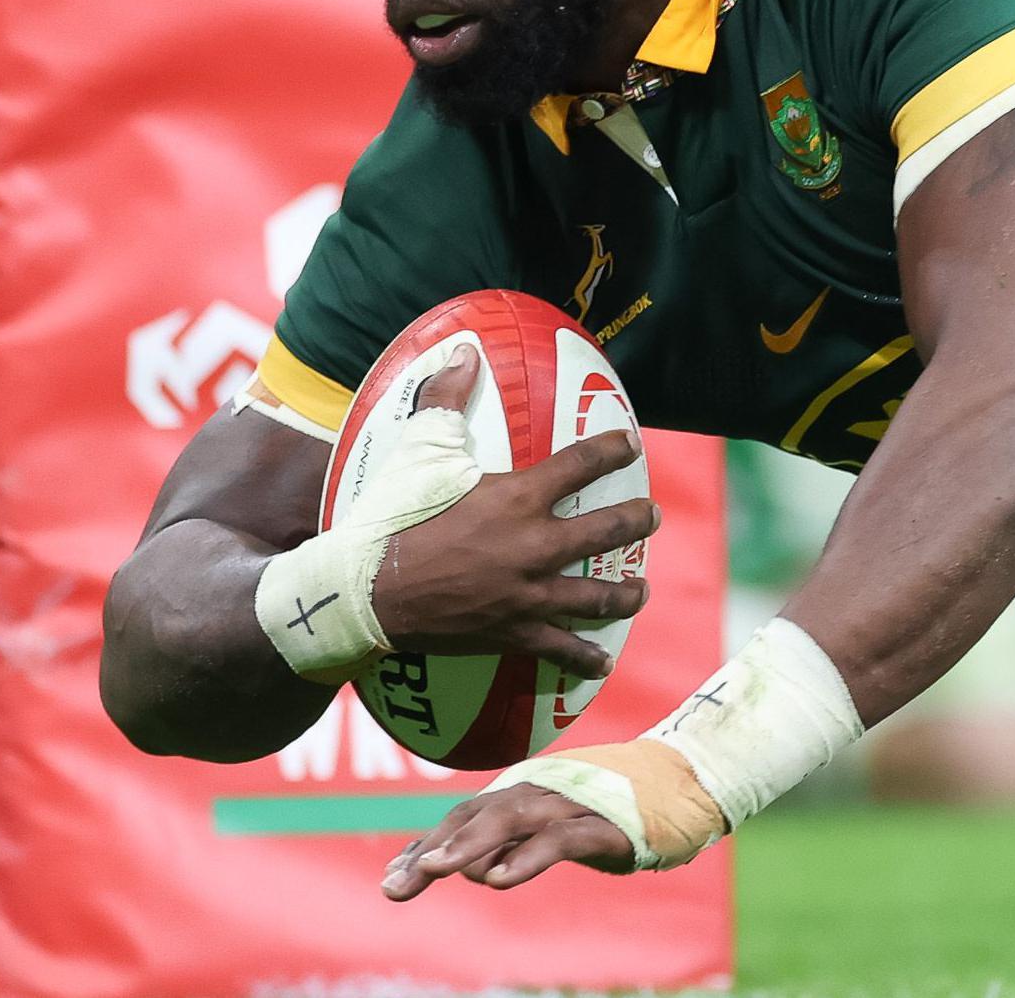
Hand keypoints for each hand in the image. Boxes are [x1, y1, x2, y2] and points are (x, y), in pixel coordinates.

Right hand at [369, 349, 655, 677]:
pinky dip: (584, 658)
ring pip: (598, 595)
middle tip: (651, 516)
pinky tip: (601, 662)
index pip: (582, 464)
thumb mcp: (419, 452)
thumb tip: (464, 352)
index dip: (612, 451)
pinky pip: (561, 649)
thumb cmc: (391, 518)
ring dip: (626, 593)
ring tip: (640, 589)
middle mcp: (534, 545)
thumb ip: (445, 400)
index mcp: (518, 497)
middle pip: (608, 531)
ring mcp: (528, 594)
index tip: (630, 445)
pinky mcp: (513, 633)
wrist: (363, 593)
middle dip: (637, 521)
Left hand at [381, 785, 632, 899]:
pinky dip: (527, 858)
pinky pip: (560, 840)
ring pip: (512, 820)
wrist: (687, 782)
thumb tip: (471, 871)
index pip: (466, 816)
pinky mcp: (607, 824)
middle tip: (396, 886)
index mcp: (528, 791)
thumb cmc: (615, 810)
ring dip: (470, 846)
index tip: (393, 879)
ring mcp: (575, 804)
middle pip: (478, 816)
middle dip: (434, 850)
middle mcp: (543, 791)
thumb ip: (515, 844)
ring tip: (435, 872)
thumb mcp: (558, 829)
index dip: (428, 845)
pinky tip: (498, 880)